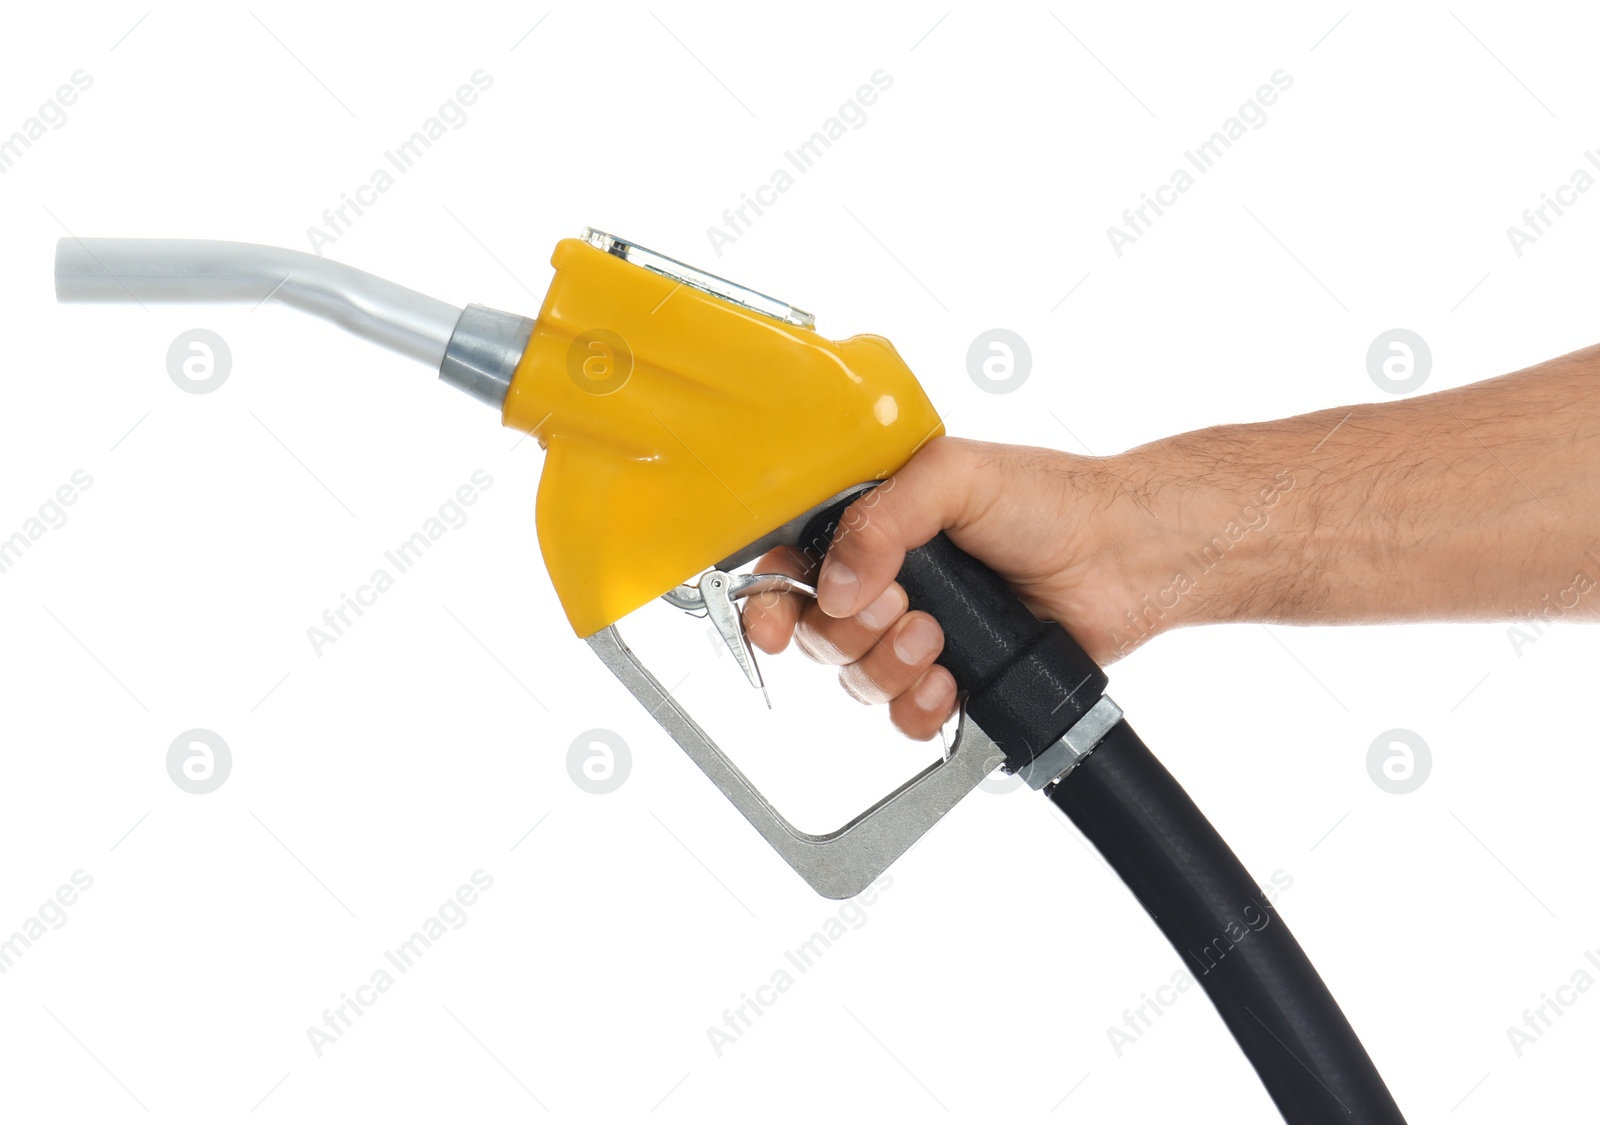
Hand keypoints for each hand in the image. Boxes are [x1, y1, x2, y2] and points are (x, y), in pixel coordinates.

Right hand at [741, 436, 1210, 738]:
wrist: (1126, 556)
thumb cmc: (1050, 500)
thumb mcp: (953, 477)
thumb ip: (881, 520)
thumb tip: (833, 585)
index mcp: (874, 525)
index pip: (793, 565)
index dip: (771, 600)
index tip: (775, 624)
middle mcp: (889, 580)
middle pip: (818, 633)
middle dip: (851, 631)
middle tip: (902, 606)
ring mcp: (921, 632)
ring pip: (858, 679)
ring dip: (890, 665)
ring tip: (940, 636)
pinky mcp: (956, 678)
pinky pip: (905, 717)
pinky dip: (920, 707)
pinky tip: (950, 682)